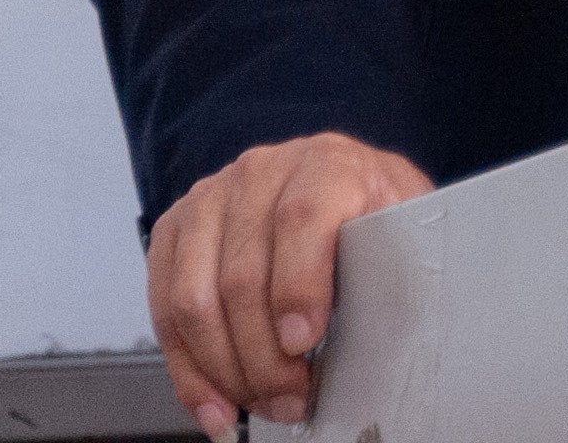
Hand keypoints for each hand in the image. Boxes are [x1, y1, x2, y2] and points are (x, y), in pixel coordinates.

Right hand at [146, 130, 433, 435]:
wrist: (341, 183)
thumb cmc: (373, 213)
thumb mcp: (403, 227)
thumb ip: (396, 263)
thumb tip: (389, 326)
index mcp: (327, 164)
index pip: (301, 218)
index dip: (299, 286)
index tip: (303, 342)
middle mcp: (261, 173)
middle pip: (241, 275)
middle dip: (264, 357)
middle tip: (292, 399)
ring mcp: (211, 199)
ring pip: (194, 301)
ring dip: (225, 370)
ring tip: (262, 403)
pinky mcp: (175, 232)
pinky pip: (165, 312)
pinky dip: (189, 372)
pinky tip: (216, 404)